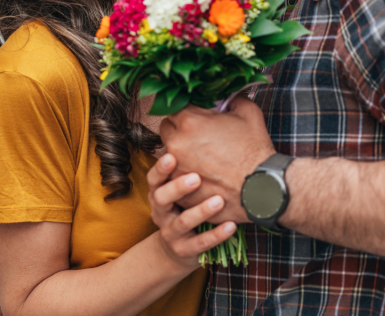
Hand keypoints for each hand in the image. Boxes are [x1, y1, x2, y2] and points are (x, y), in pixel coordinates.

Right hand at [148, 153, 236, 267]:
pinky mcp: (184, 250)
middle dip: (178, 188)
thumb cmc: (185, 208)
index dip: (160, 169)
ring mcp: (171, 233)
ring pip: (183, 222)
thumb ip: (189, 169)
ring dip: (201, 211)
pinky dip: (216, 235)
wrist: (177, 250)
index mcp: (158, 194)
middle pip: (161, 198)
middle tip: (197, 177)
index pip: (153, 179)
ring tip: (219, 200)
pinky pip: (200, 243)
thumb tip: (206, 133)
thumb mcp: (180, 191)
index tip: (172, 156)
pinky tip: (231, 225)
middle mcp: (160, 213)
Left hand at [159, 97, 275, 222]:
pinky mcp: (179, 189)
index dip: (186, 110)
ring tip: (201, 156)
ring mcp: (176, 168)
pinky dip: (183, 173)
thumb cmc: (255, 151)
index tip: (196, 115)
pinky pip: (173, 176)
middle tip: (197, 135)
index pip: (174, 107)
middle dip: (178, 129)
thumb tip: (227, 94)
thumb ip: (233, 98)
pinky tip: (201, 173)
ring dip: (179, 151)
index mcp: (189, 121)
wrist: (263, 187)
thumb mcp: (248, 113)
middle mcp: (177, 143)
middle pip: (166, 128)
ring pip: (168, 153)